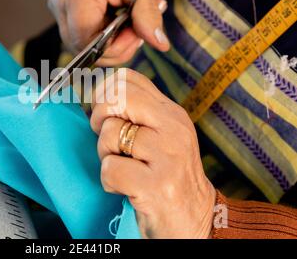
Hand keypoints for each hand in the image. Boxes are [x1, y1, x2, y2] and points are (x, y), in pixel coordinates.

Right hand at [47, 0, 168, 66]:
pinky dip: (100, 35)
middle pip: (81, 46)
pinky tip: (116, 21)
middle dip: (113, 48)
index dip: (112, 48)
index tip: (136, 36)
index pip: (86, 40)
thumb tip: (160, 45)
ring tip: (129, 24)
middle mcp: (60, 1)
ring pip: (79, 44)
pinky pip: (79, 34)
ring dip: (108, 44)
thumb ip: (148, 16)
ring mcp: (57, 5)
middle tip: (136, 32)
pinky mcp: (61, 8)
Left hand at [90, 68, 215, 237]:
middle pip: (117, 97)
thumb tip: (99, 96)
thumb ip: (138, 114)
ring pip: (109, 134)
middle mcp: (173, 128)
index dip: (104, 91)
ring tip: (123, 168)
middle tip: (107, 139)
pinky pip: (110, 169)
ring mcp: (167, 156)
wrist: (197, 218)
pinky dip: (109, 181)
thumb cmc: (168, 176)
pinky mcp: (157, 185)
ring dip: (105, 156)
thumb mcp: (161, 137)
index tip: (105, 113)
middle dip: (99, 116)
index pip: (128, 78)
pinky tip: (125, 188)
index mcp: (171, 113)